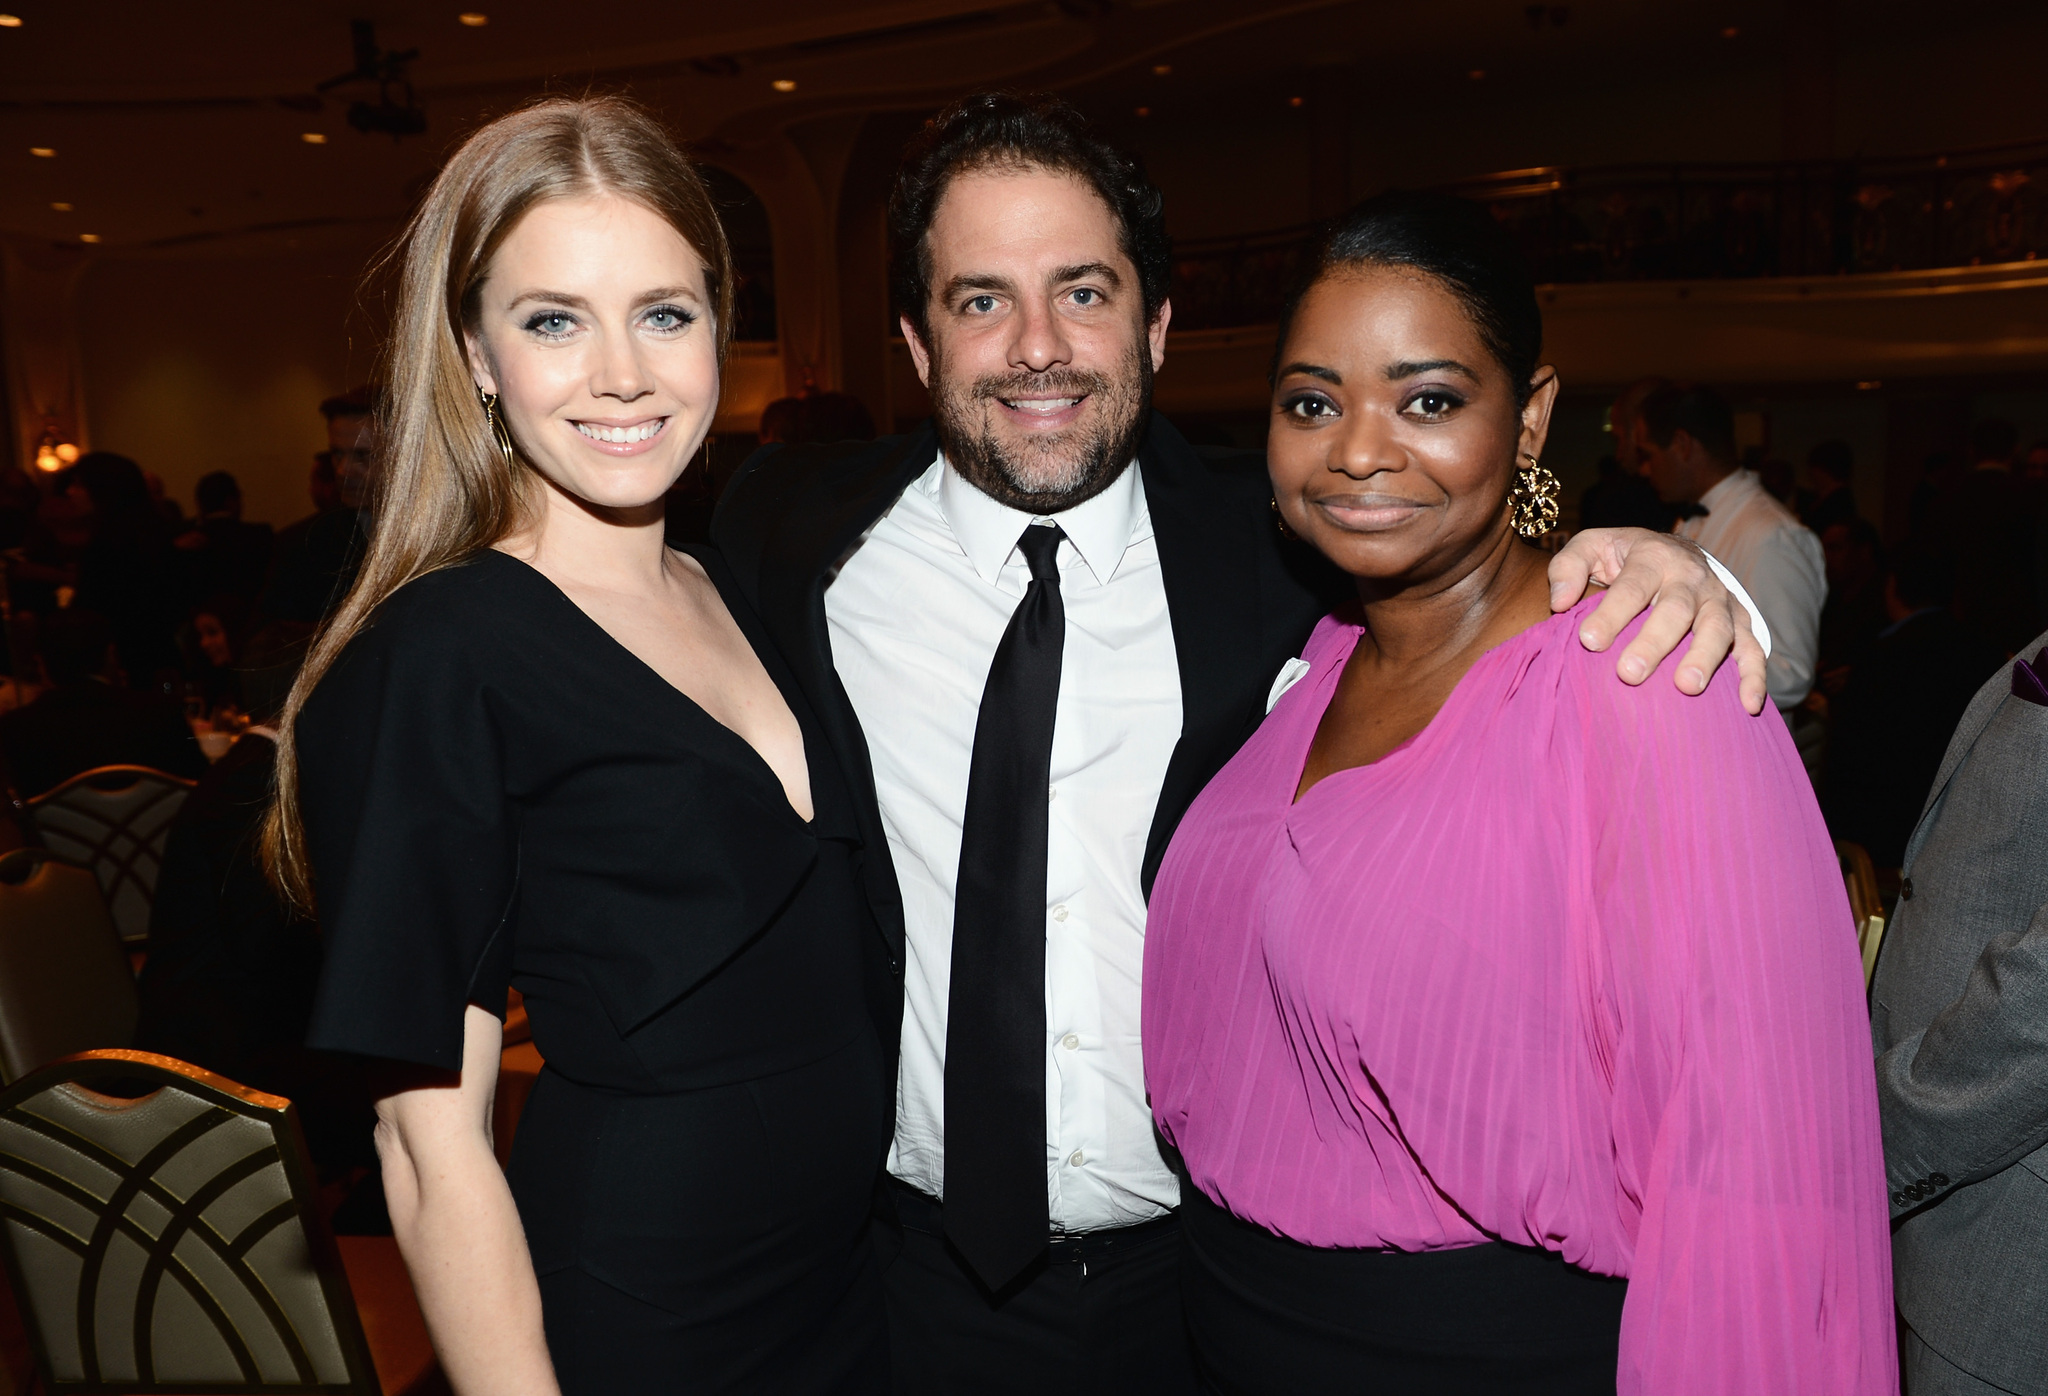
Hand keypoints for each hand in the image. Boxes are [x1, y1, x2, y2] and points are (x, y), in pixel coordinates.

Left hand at [1547, 528, 1768, 714]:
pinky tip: (1748, 704)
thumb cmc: (1624, 557)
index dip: (1611, 613)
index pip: (1631, 587)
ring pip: (1718, 628)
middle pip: (1676, 610)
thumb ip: (1568, 568)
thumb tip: (1559, 602)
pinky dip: (1754, 675)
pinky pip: (1754, 648)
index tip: (1589, 642)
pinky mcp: (1741, 621)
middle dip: (1654, 642)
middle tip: (1628, 674)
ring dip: (1704, 657)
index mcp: (1652, 557)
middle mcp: (1691, 577)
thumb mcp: (1592, 547)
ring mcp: (1720, 600)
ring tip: (1686, 687)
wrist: (1677, 549)